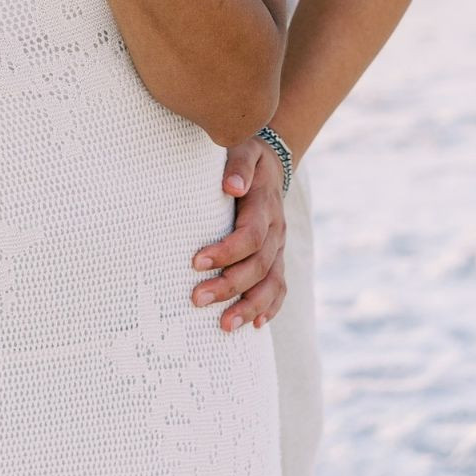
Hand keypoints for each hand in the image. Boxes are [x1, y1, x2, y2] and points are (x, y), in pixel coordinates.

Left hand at [190, 138, 286, 331]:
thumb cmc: (246, 156)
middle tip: (197, 299)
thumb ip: (238, 166)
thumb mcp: (242, 150)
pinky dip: (270, 307)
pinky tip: (255, 326)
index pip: (250, 236)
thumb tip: (232, 186)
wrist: (270, 163)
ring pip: (271, 283)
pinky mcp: (277, 257)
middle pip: (258, 266)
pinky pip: (280, 286)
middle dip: (229, 286)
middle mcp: (276, 231)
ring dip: (249, 306)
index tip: (196, 262)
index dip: (226, 252)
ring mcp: (279, 247)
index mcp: (265, 206)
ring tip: (224, 325)